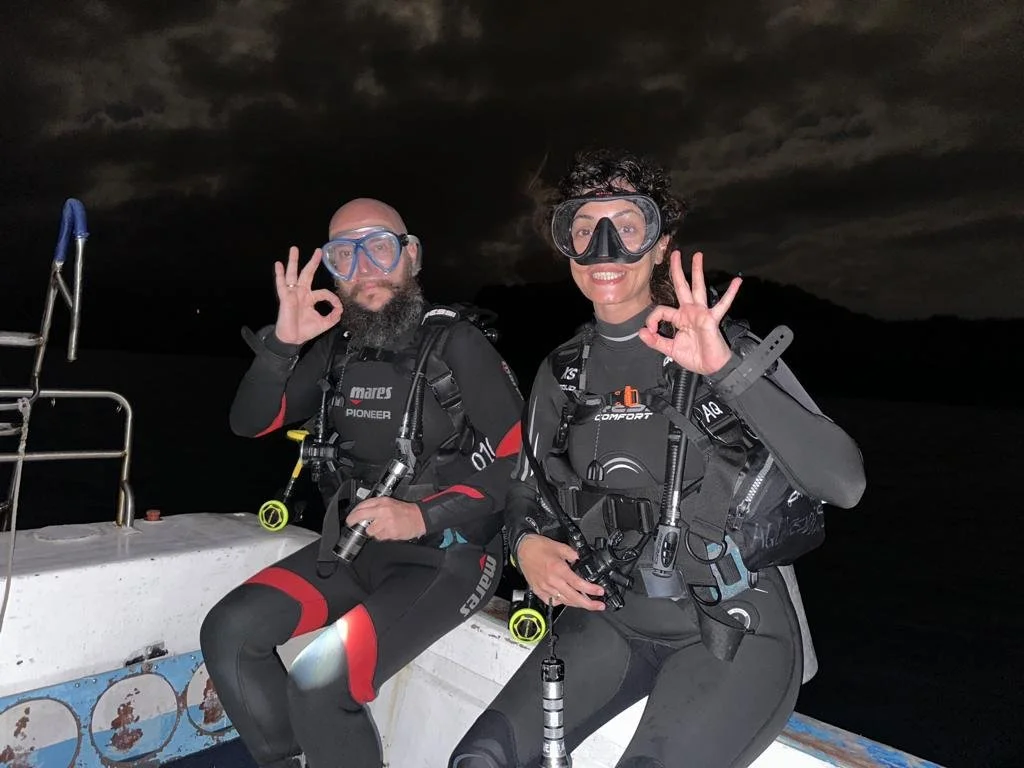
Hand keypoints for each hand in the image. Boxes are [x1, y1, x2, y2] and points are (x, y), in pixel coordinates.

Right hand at [273, 247, 343, 344]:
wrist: (292, 339)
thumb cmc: (306, 331)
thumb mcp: (324, 324)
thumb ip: (333, 316)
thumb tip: (341, 309)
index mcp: (310, 298)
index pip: (323, 292)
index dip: (333, 298)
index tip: (338, 307)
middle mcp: (301, 293)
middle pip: (307, 274)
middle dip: (313, 262)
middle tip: (318, 251)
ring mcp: (292, 294)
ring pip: (293, 274)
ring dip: (293, 261)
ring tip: (294, 249)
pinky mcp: (285, 298)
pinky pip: (281, 284)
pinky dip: (279, 274)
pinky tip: (278, 264)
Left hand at [345, 497, 425, 540]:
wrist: (418, 517)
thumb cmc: (404, 510)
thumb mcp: (389, 502)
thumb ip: (376, 505)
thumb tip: (362, 511)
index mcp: (382, 502)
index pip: (362, 505)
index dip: (353, 512)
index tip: (350, 516)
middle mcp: (383, 511)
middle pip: (361, 516)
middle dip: (353, 520)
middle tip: (350, 523)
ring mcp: (386, 523)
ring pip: (370, 530)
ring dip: (372, 531)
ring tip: (381, 527)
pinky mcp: (390, 532)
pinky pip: (379, 537)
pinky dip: (381, 535)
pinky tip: (387, 531)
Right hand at [516, 534, 605, 610]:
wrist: (522, 548)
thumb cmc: (538, 547)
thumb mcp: (559, 546)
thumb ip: (572, 554)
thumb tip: (579, 560)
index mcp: (558, 569)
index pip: (578, 584)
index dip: (591, 589)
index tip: (600, 592)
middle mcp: (552, 581)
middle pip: (573, 597)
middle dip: (589, 604)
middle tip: (599, 605)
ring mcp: (544, 588)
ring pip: (564, 601)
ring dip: (577, 604)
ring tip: (587, 603)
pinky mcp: (538, 590)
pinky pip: (552, 601)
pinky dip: (561, 602)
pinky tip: (567, 599)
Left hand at [638, 251, 741, 375]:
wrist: (710, 367)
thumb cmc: (694, 357)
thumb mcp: (669, 350)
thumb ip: (655, 341)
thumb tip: (641, 332)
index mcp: (679, 318)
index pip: (661, 310)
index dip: (652, 319)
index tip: (650, 331)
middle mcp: (690, 312)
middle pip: (681, 287)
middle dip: (677, 270)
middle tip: (675, 254)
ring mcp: (701, 313)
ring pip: (698, 288)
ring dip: (697, 271)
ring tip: (698, 255)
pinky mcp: (711, 319)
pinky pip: (722, 305)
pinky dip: (730, 294)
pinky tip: (737, 281)